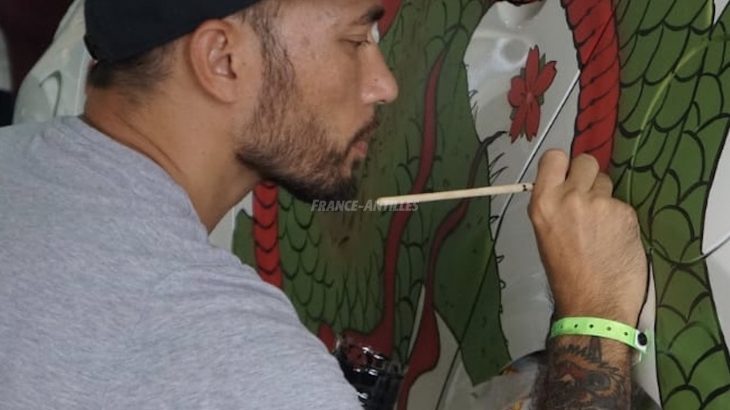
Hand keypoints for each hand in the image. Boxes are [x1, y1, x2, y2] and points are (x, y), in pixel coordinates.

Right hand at [528, 150, 647, 325]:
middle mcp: (569, 197)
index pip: (554, 157)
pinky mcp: (625, 213)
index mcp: (543, 203)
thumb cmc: (566, 274)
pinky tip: (615, 239)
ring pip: (606, 182)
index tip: (567, 176)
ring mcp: (599, 204)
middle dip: (589, 177)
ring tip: (602, 227)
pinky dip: (621, 218)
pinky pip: (623, 204)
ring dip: (605, 198)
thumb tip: (569, 186)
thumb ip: (555, 204)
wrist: (593, 303)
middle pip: (585, 161)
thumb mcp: (546, 233)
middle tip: (589, 200)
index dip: (564, 165)